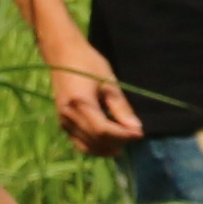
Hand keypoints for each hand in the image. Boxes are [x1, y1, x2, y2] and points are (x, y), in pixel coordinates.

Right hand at [42, 30, 144, 149]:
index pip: (103, 130)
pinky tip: (109, 142)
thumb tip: (136, 129)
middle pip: (96, 140)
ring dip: (107, 148)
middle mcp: (68, 116)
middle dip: (118, 142)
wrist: (62, 55)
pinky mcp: (62, 123)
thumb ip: (121, 107)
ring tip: (124, 141)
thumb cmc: (88, 63)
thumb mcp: (109, 81)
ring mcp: (63, 121)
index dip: (123, 136)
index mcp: (80, 103)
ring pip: (87, 146)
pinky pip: (79, 143)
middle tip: (134, 135)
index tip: (140, 133)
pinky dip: (95, 147)